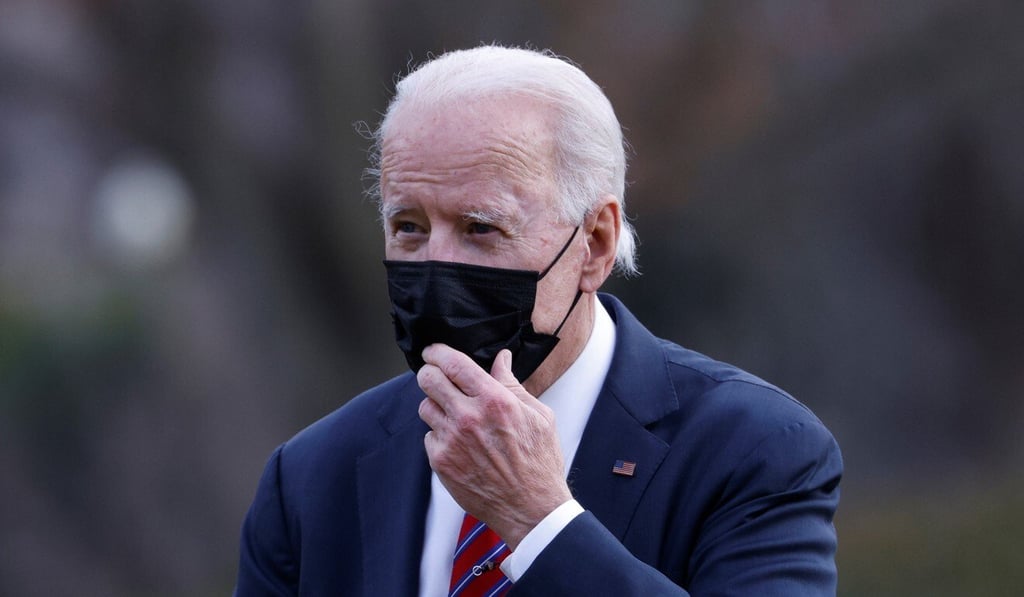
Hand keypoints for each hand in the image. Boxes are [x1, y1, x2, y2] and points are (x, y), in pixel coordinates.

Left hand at [417, 345, 572, 549]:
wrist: (530, 508)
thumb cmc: (539, 463)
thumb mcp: (538, 416)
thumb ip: (513, 385)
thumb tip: (501, 360)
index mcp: (494, 401)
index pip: (454, 364)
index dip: (438, 352)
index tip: (434, 351)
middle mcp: (468, 417)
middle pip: (428, 380)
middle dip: (429, 373)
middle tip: (436, 376)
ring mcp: (452, 440)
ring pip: (425, 407)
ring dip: (436, 406)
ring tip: (455, 415)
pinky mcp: (442, 462)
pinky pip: (429, 436)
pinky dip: (440, 435)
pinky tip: (460, 443)